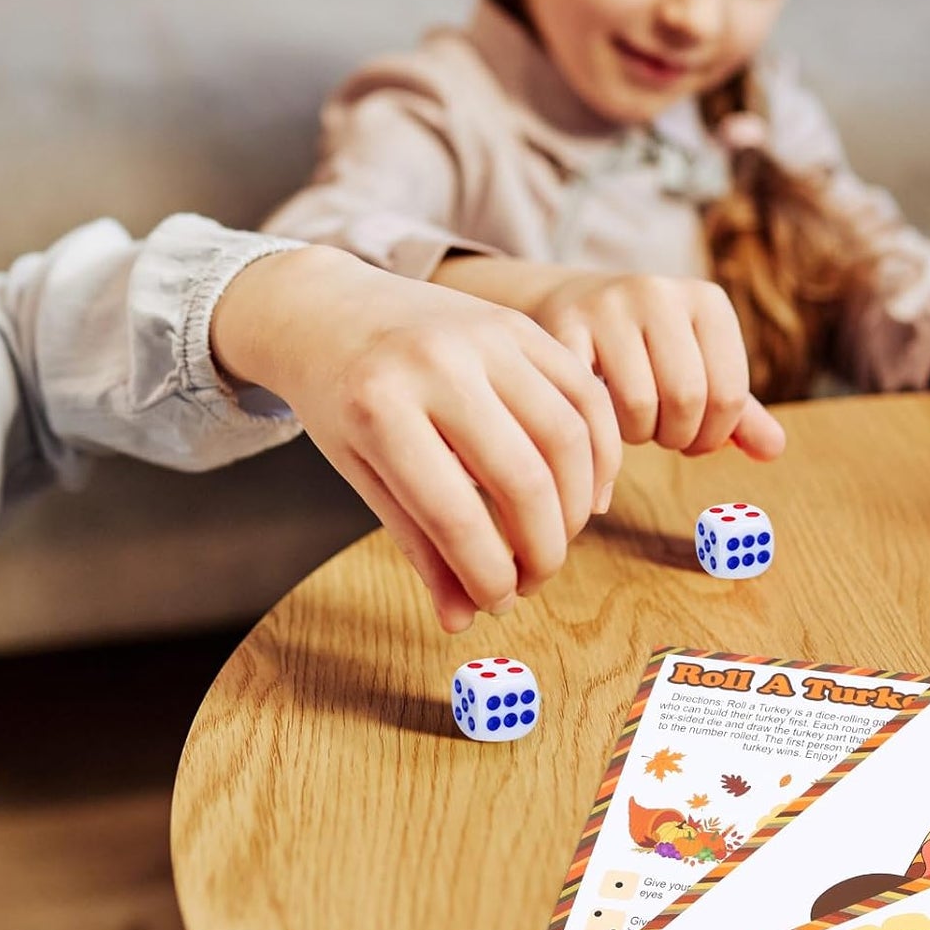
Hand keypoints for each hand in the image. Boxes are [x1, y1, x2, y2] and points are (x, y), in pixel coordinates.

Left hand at [209, 246, 621, 631]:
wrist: (330, 309)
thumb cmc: (342, 399)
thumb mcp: (361, 472)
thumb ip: (418, 543)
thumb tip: (462, 619)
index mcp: (380, 409)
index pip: (454, 516)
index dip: (488, 575)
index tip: (497, 602)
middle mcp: (438, 365)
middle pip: (525, 479)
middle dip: (543, 550)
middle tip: (533, 579)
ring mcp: (487, 336)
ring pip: (569, 437)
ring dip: (575, 507)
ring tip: (555, 539)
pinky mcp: (521, 323)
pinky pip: (585, 393)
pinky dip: (598, 451)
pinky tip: (583, 489)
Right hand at [526, 271, 785, 459]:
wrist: (571, 304)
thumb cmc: (648, 349)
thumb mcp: (698, 367)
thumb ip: (737, 411)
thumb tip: (773, 451)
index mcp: (707, 300)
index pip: (730, 395)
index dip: (714, 435)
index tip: (694, 438)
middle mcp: (660, 293)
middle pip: (687, 400)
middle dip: (677, 437)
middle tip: (662, 436)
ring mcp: (608, 307)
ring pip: (637, 406)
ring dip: (636, 436)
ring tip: (631, 425)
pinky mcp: (562, 327)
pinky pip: (589, 402)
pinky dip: (596, 434)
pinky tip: (595, 432)